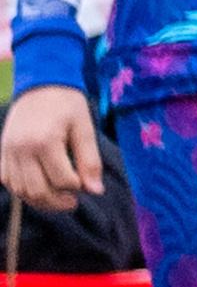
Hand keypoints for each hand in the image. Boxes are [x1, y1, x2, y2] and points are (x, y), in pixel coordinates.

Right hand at [2, 82, 102, 210]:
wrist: (40, 84)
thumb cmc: (66, 104)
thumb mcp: (84, 127)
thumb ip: (90, 160)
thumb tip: (96, 191)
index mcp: (45, 141)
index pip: (62, 180)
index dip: (78, 187)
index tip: (86, 182)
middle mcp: (22, 149)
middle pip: (39, 191)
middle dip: (59, 202)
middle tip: (73, 201)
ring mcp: (8, 152)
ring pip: (21, 191)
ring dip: (41, 201)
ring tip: (58, 198)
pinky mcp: (2, 152)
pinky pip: (8, 182)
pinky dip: (22, 191)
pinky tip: (38, 188)